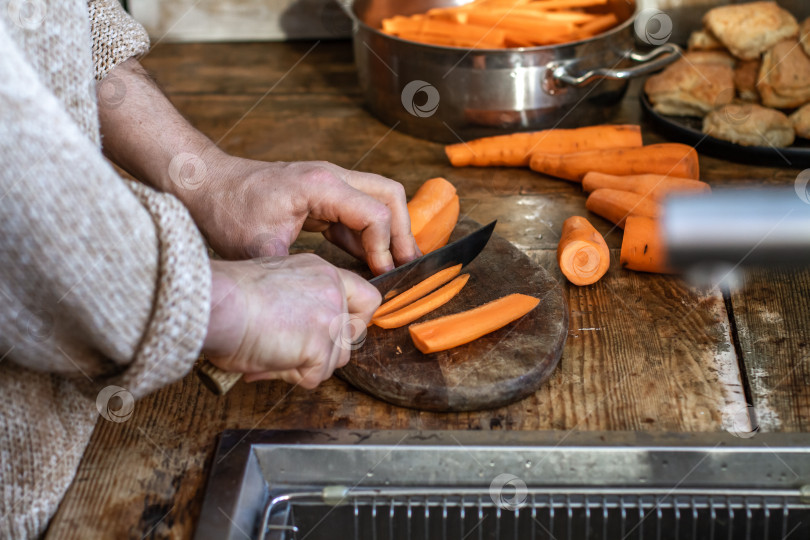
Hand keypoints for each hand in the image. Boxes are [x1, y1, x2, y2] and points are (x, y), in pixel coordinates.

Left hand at [184, 153, 419, 274]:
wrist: (203, 185)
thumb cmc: (226, 210)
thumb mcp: (260, 249)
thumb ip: (298, 271)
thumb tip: (325, 298)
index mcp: (321, 184)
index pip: (375, 212)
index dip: (384, 247)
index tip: (381, 275)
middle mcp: (331, 177)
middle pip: (389, 195)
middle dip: (402, 232)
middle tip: (406, 266)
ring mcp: (327, 184)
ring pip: (378, 200)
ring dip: (388, 232)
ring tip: (394, 267)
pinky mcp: (320, 196)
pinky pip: (356, 212)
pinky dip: (367, 235)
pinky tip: (367, 262)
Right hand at [202, 255, 380, 388]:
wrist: (217, 303)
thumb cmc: (229, 296)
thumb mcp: (275, 285)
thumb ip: (298, 304)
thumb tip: (298, 336)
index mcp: (322, 272)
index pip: (366, 298)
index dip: (356, 321)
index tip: (337, 333)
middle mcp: (332, 291)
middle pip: (352, 336)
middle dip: (325, 351)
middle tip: (291, 349)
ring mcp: (330, 318)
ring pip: (334, 361)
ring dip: (303, 365)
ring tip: (270, 351)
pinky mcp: (321, 346)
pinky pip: (313, 376)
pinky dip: (288, 375)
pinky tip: (268, 359)